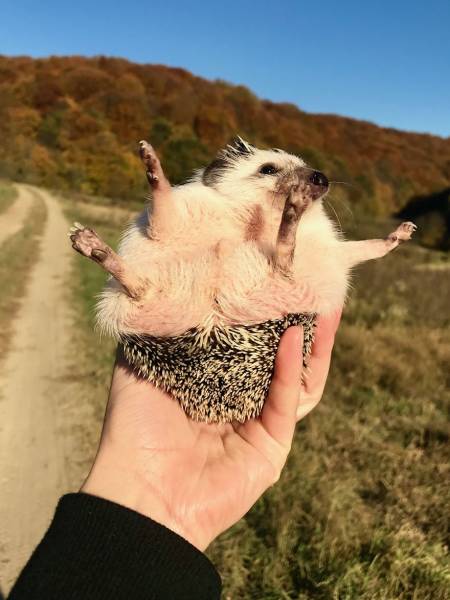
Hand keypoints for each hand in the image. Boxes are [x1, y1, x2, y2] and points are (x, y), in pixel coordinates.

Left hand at [81, 312, 340, 549]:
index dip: (256, 311)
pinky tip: (295, 335)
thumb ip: (154, 330)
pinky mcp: (273, 446)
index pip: (243, 341)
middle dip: (294, 322)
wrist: (140, 492)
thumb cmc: (134, 428)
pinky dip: (292, 368)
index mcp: (208, 383)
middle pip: (276, 356)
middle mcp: (237, 401)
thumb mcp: (136, 366)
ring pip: (294, 377)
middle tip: (307, 286)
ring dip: (312, 343)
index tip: (266, 278)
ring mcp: (258, 424)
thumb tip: (163, 287)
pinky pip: (288, 401)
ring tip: (323, 306)